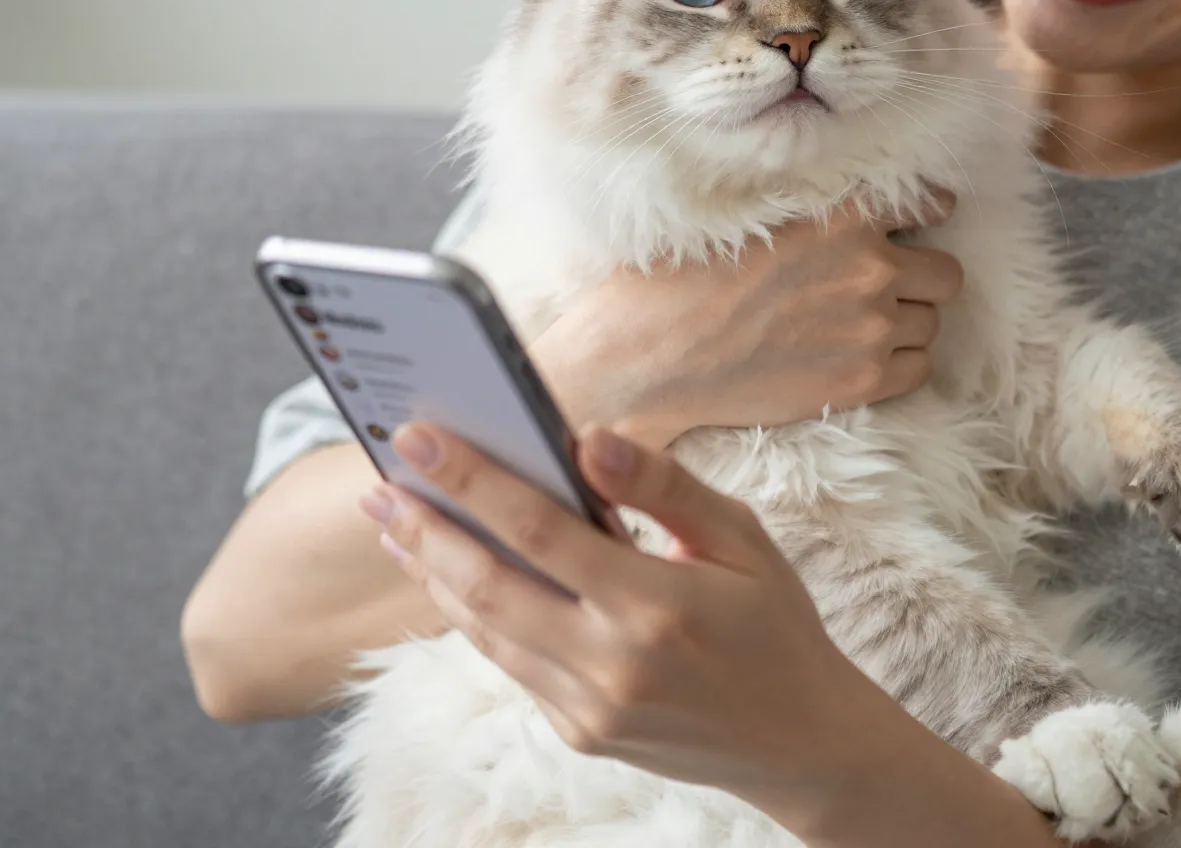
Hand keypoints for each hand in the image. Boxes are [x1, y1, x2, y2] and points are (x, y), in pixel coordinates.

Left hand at [363, 422, 1070, 847]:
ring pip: (487, 631)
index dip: (472, 480)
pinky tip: (455, 577)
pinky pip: (510, 664)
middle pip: (488, 587)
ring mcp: (590, 707)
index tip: (420, 438)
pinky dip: (475, 615)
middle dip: (425, 530)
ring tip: (400, 525)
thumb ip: (662, 486)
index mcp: (657, 604)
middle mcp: (614, 663)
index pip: (540, 530)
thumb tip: (589, 436)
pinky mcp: (579, 733)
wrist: (801, 744)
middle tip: (379, 484)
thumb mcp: (741, 540)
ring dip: (436, 574)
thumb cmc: (775, 625)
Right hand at [529, 194, 963, 446]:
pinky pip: (919, 370)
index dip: (927, 218)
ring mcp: (872, 328)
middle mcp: (871, 268)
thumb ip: (815, 210)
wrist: (652, 355)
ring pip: (931, 324)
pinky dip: (898, 366)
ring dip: (905, 324)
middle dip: (919, 279)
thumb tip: (849, 209)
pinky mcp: (862, 382)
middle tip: (882, 288)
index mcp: (845, 215)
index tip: (918, 227)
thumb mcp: (749, 213)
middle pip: (944, 274)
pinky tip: (857, 360)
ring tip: (858, 328)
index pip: (929, 206)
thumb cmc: (682, 279)